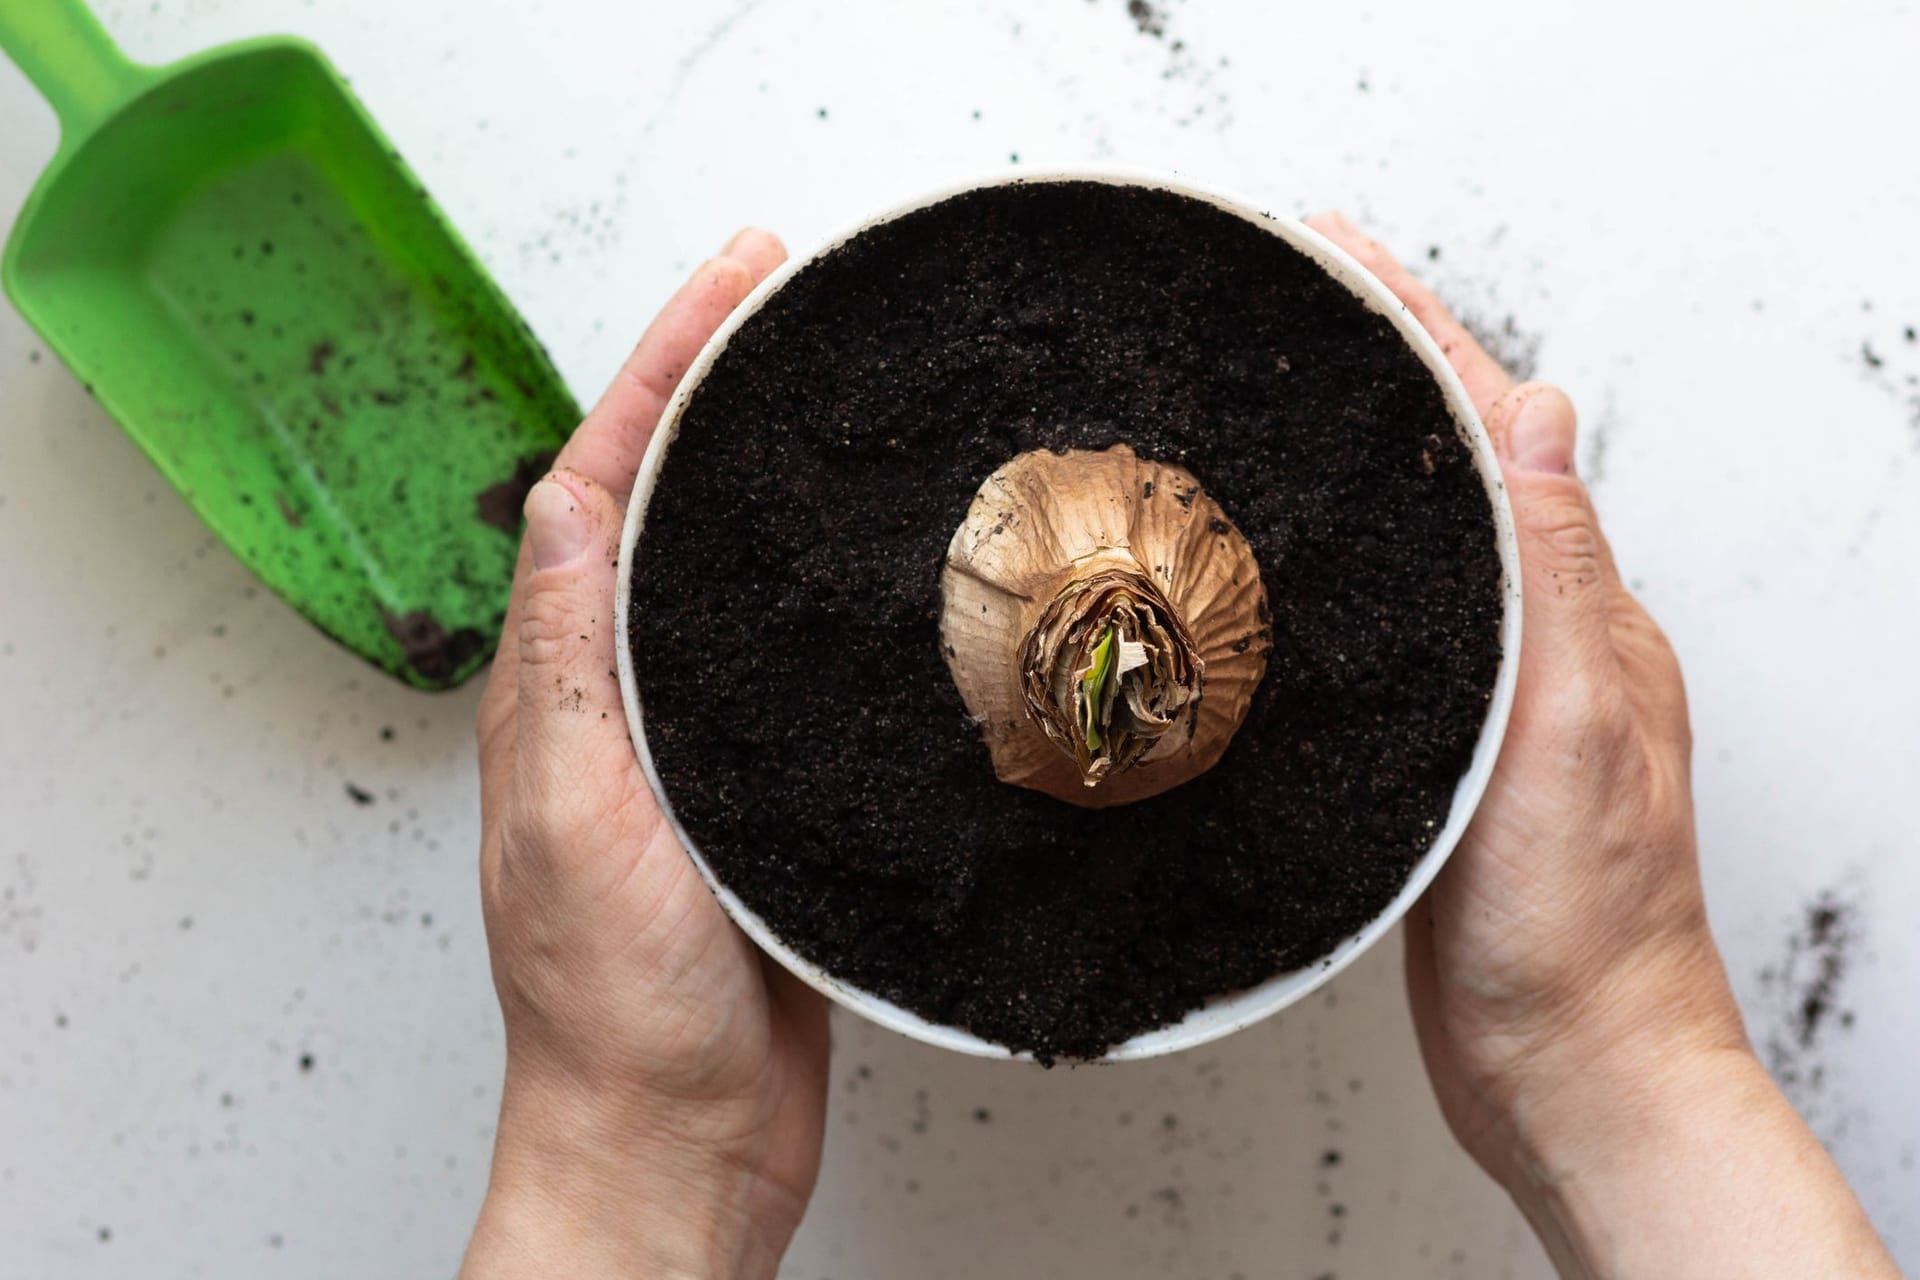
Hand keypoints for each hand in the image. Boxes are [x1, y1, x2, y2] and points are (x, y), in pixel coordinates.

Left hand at [463, 231, 828, 1279]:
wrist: (680, 1143)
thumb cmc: (619, 1014)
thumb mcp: (575, 818)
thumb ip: (568, 665)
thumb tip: (564, 502)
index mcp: (559, 689)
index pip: (601, 484)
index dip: (665, 367)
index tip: (738, 280)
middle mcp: (614, 701)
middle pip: (657, 504)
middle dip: (712, 387)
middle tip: (785, 298)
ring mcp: (686, 744)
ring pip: (718, 570)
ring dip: (760, 469)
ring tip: (826, 390)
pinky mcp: (753, 793)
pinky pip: (774, 656)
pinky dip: (809, 583)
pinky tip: (864, 565)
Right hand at [1305, 214, 1896, 1277]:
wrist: (1571, 1070)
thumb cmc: (1577, 934)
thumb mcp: (1567, 732)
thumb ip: (1553, 576)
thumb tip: (1537, 411)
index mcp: (1583, 615)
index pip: (1495, 430)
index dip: (1416, 328)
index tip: (1332, 253)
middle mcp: (1549, 640)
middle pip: (1461, 463)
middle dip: (1384, 365)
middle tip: (1291, 295)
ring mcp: (1504, 696)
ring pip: (1429, 538)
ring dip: (1368, 453)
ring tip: (1286, 393)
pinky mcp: (1457, 753)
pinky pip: (1408, 620)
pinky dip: (1358, 558)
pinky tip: (1303, 562)